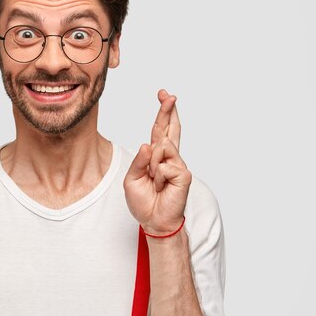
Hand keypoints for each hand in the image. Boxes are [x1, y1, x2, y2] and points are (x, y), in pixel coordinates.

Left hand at [124, 89, 191, 235]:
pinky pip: (164, 166)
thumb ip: (139, 161)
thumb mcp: (132, 179)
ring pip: (162, 148)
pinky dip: (157, 177)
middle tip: (169, 95)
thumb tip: (149, 144)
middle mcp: (170, 157)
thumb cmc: (144, 201)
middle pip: (170, 129)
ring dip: (152, 166)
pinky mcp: (183, 174)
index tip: (164, 95)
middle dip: (168, 110)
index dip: (163, 113)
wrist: (153, 221)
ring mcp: (178, 165)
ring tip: (154, 182)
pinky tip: (161, 187)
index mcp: (157, 156)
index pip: (160, 130)